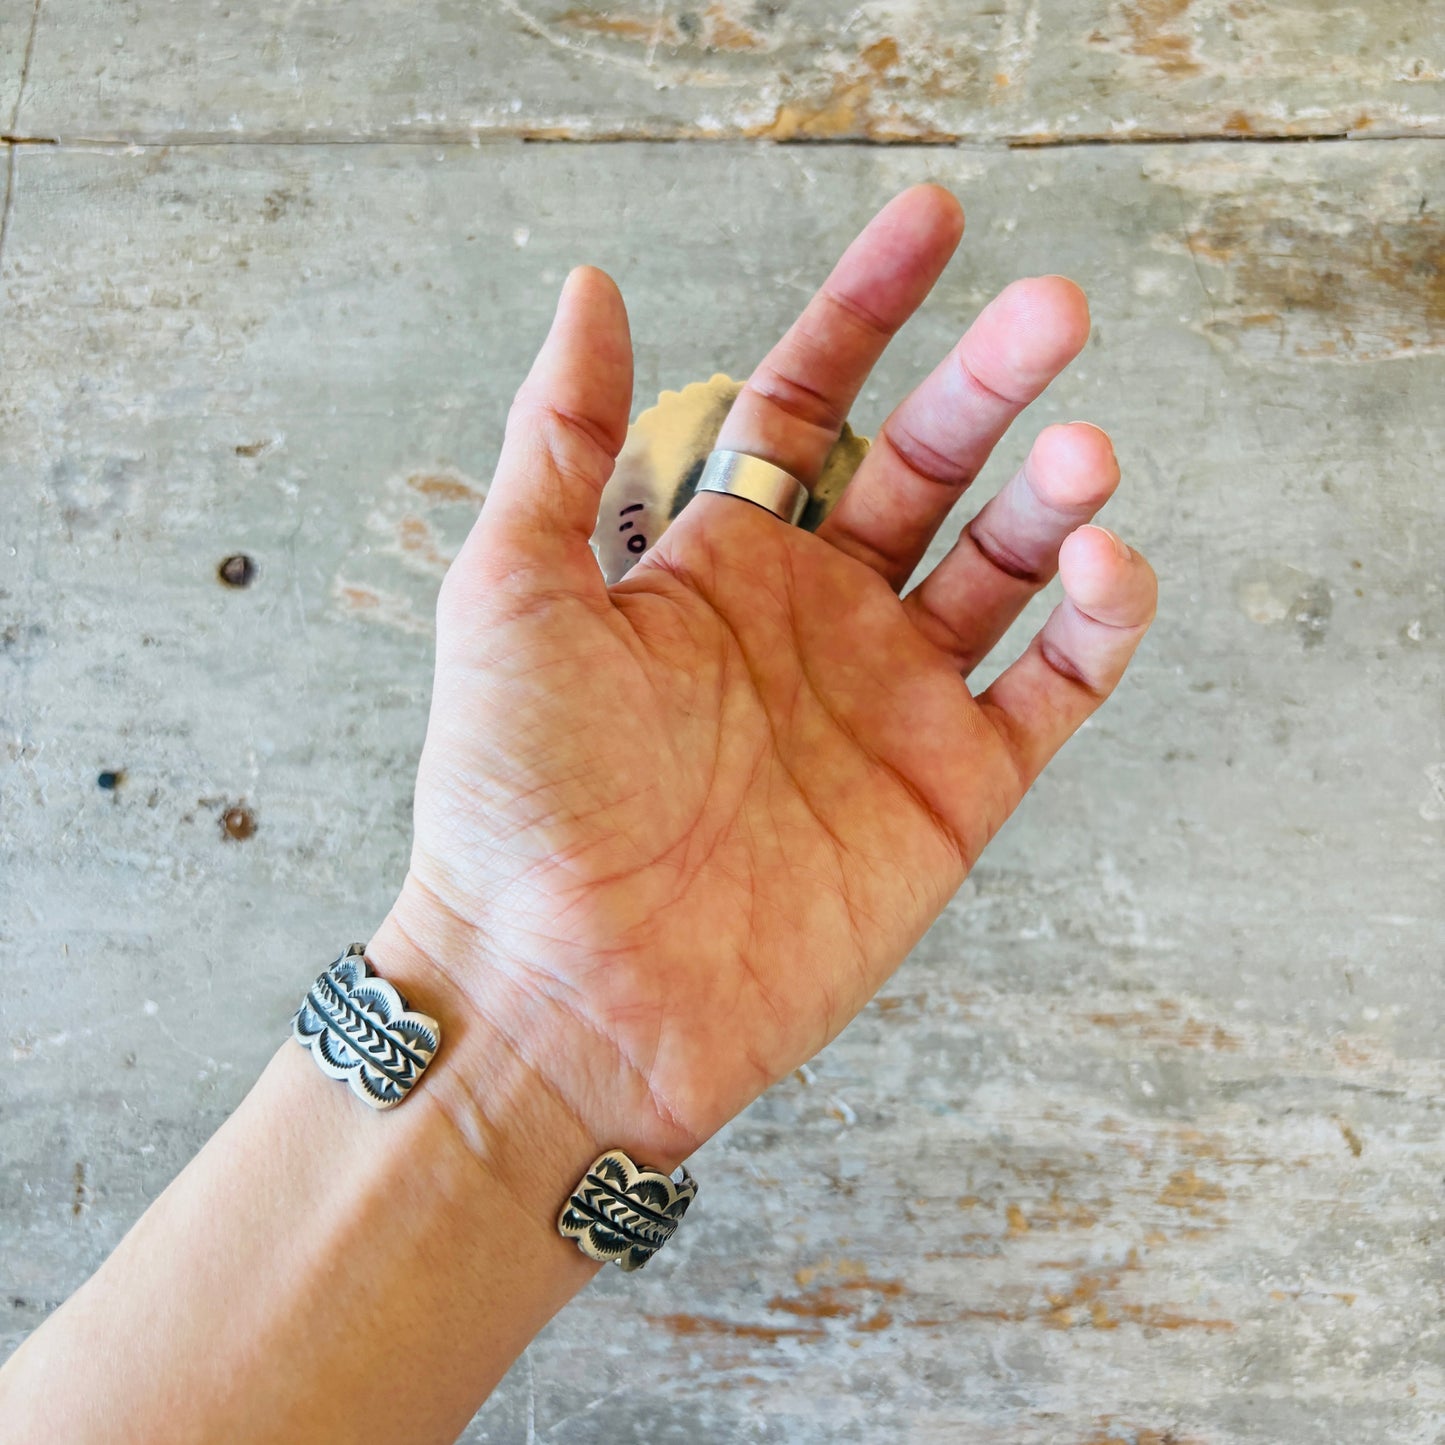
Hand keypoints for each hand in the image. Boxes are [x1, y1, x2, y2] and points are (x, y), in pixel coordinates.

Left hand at [381, 186, 1155, 1173]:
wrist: (567, 991)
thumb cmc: (516, 800)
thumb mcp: (512, 593)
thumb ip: (562, 441)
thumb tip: (594, 290)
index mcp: (718, 563)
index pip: (811, 403)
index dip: (870, 310)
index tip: (933, 225)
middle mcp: (813, 620)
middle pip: (927, 468)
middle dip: (990, 383)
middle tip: (1053, 310)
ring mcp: (889, 705)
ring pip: (1003, 568)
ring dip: (1052, 498)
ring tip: (1079, 449)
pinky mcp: (950, 796)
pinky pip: (1050, 691)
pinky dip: (1094, 626)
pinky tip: (1102, 567)